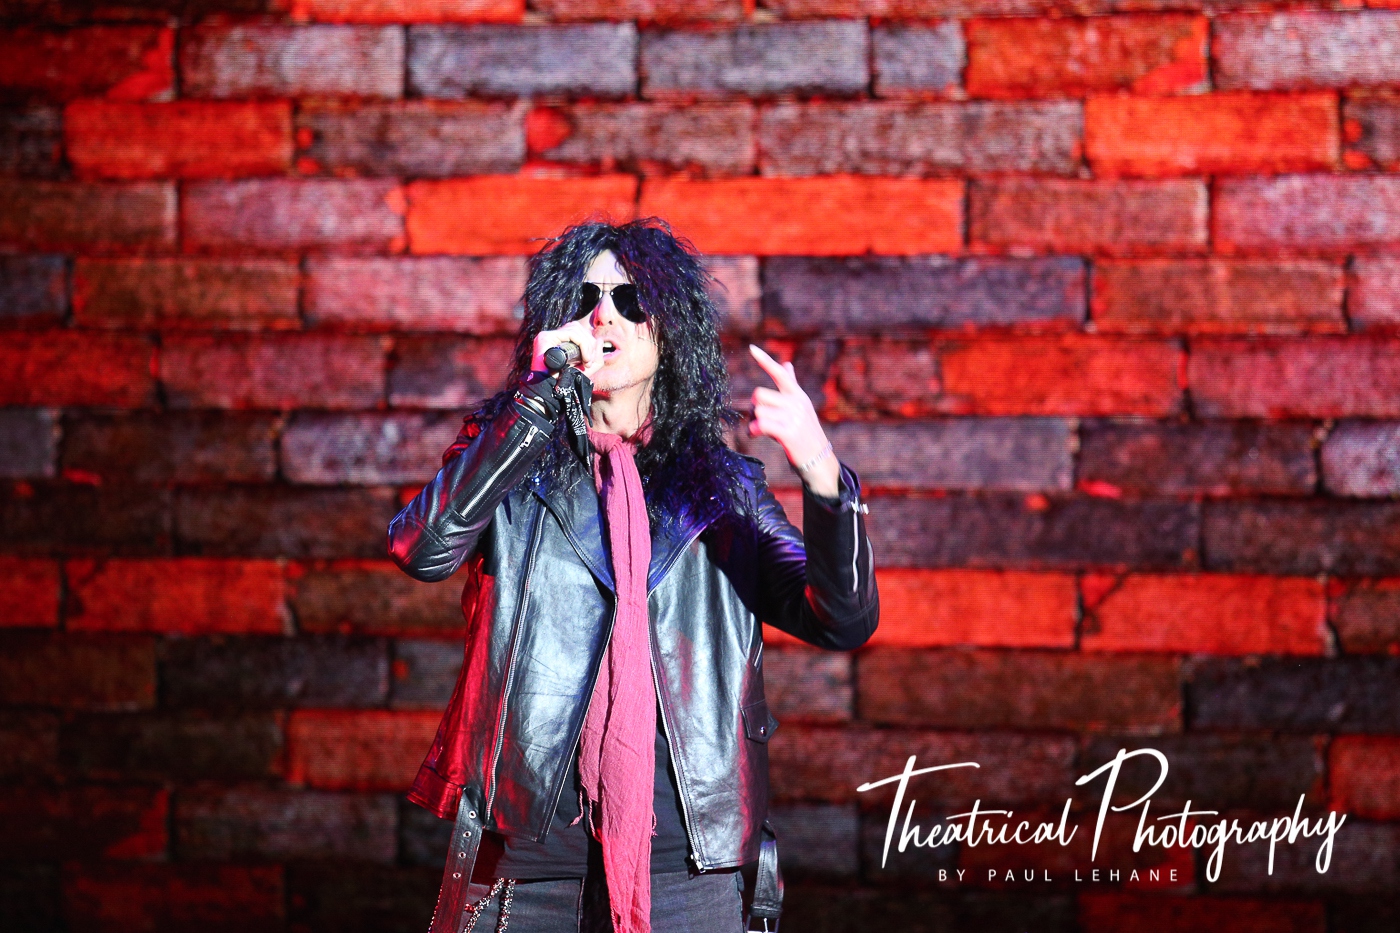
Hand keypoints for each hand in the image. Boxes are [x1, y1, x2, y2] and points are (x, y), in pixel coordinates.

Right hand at [530, 319, 603, 380]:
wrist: (551, 392)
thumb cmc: (566, 382)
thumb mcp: (586, 369)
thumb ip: (596, 358)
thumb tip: (600, 340)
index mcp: (558, 341)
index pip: (576, 331)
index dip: (588, 342)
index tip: (590, 361)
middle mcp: (550, 337)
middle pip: (576, 328)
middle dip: (589, 343)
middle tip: (589, 362)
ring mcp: (546, 336)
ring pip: (574, 329)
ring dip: (587, 344)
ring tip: (587, 361)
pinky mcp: (544, 338)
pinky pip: (571, 334)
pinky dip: (583, 344)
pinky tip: (585, 358)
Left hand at [747, 344, 839, 497]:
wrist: (819, 460)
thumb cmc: (806, 433)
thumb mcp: (801, 407)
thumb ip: (792, 385)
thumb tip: (787, 364)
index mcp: (798, 395)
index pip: (780, 373)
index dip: (765, 360)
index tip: (751, 348)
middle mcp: (796, 403)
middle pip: (758, 394)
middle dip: (753, 407)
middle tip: (758, 419)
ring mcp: (793, 418)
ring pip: (757, 410)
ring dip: (752, 422)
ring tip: (759, 430)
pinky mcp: (788, 433)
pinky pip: (760, 425)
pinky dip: (753, 431)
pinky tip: (755, 435)